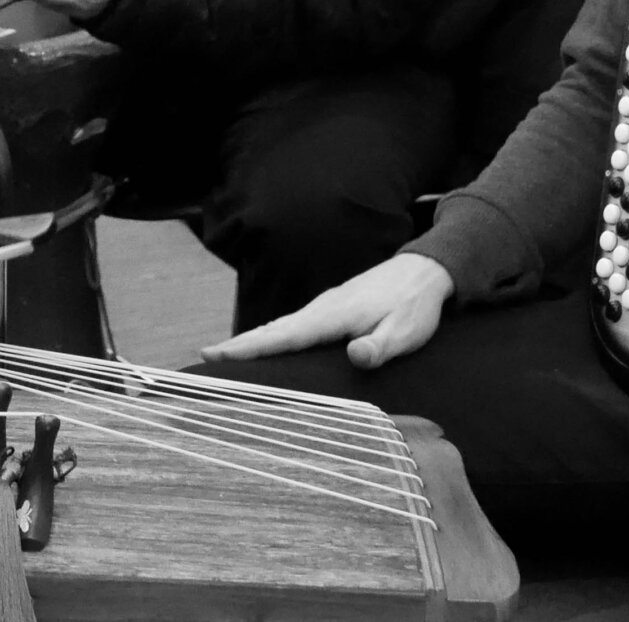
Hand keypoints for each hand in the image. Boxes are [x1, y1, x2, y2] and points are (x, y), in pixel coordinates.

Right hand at [201, 252, 455, 369]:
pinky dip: (271, 336)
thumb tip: (356, 355)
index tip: (215, 353)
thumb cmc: (414, 307)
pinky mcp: (329, 310)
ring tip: (223, 355)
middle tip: (205, 356)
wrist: (424, 272)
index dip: (249, 347)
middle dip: (238, 344)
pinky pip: (292, 325)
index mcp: (332, 316)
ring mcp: (323, 307)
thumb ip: (380, 347)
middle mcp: (321, 308)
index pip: (283, 335)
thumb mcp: (404, 332)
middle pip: (272, 329)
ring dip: (252, 341)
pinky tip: (265, 346)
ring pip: (280, 326)